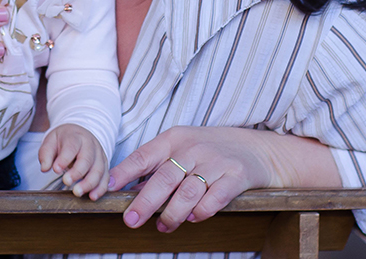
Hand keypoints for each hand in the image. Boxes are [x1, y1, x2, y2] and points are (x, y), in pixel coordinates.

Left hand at [39, 124, 108, 199]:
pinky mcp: (104, 166)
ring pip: (98, 170)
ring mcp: (99, 155)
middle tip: (66, 182)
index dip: (64, 159)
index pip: (71, 147)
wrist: (79, 134)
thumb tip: (45, 168)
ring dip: (89, 183)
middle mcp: (90, 145)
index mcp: (75, 137)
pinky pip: (106, 178)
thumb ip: (46, 154)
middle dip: (77, 172)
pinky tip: (93, 196)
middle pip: (87, 159)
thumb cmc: (64, 140)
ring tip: (78, 192)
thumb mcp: (51, 142)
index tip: (56, 169)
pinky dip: (101, 188)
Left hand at [107, 126, 339, 232]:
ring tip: (163, 226)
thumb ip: (159, 165)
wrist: (256, 148)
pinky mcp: (235, 177)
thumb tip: (128, 190)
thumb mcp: (183, 147)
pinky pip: (213, 200)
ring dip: (172, 214)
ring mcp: (215, 162)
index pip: (144, 155)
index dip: (125, 172)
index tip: (109, 188)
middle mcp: (193, 148)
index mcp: (175, 138)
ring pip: (187, 192)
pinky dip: (200, 212)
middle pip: (164, 178)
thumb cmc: (210, 150)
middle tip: (131, 220)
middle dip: (145, 202)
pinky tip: (192, 218)